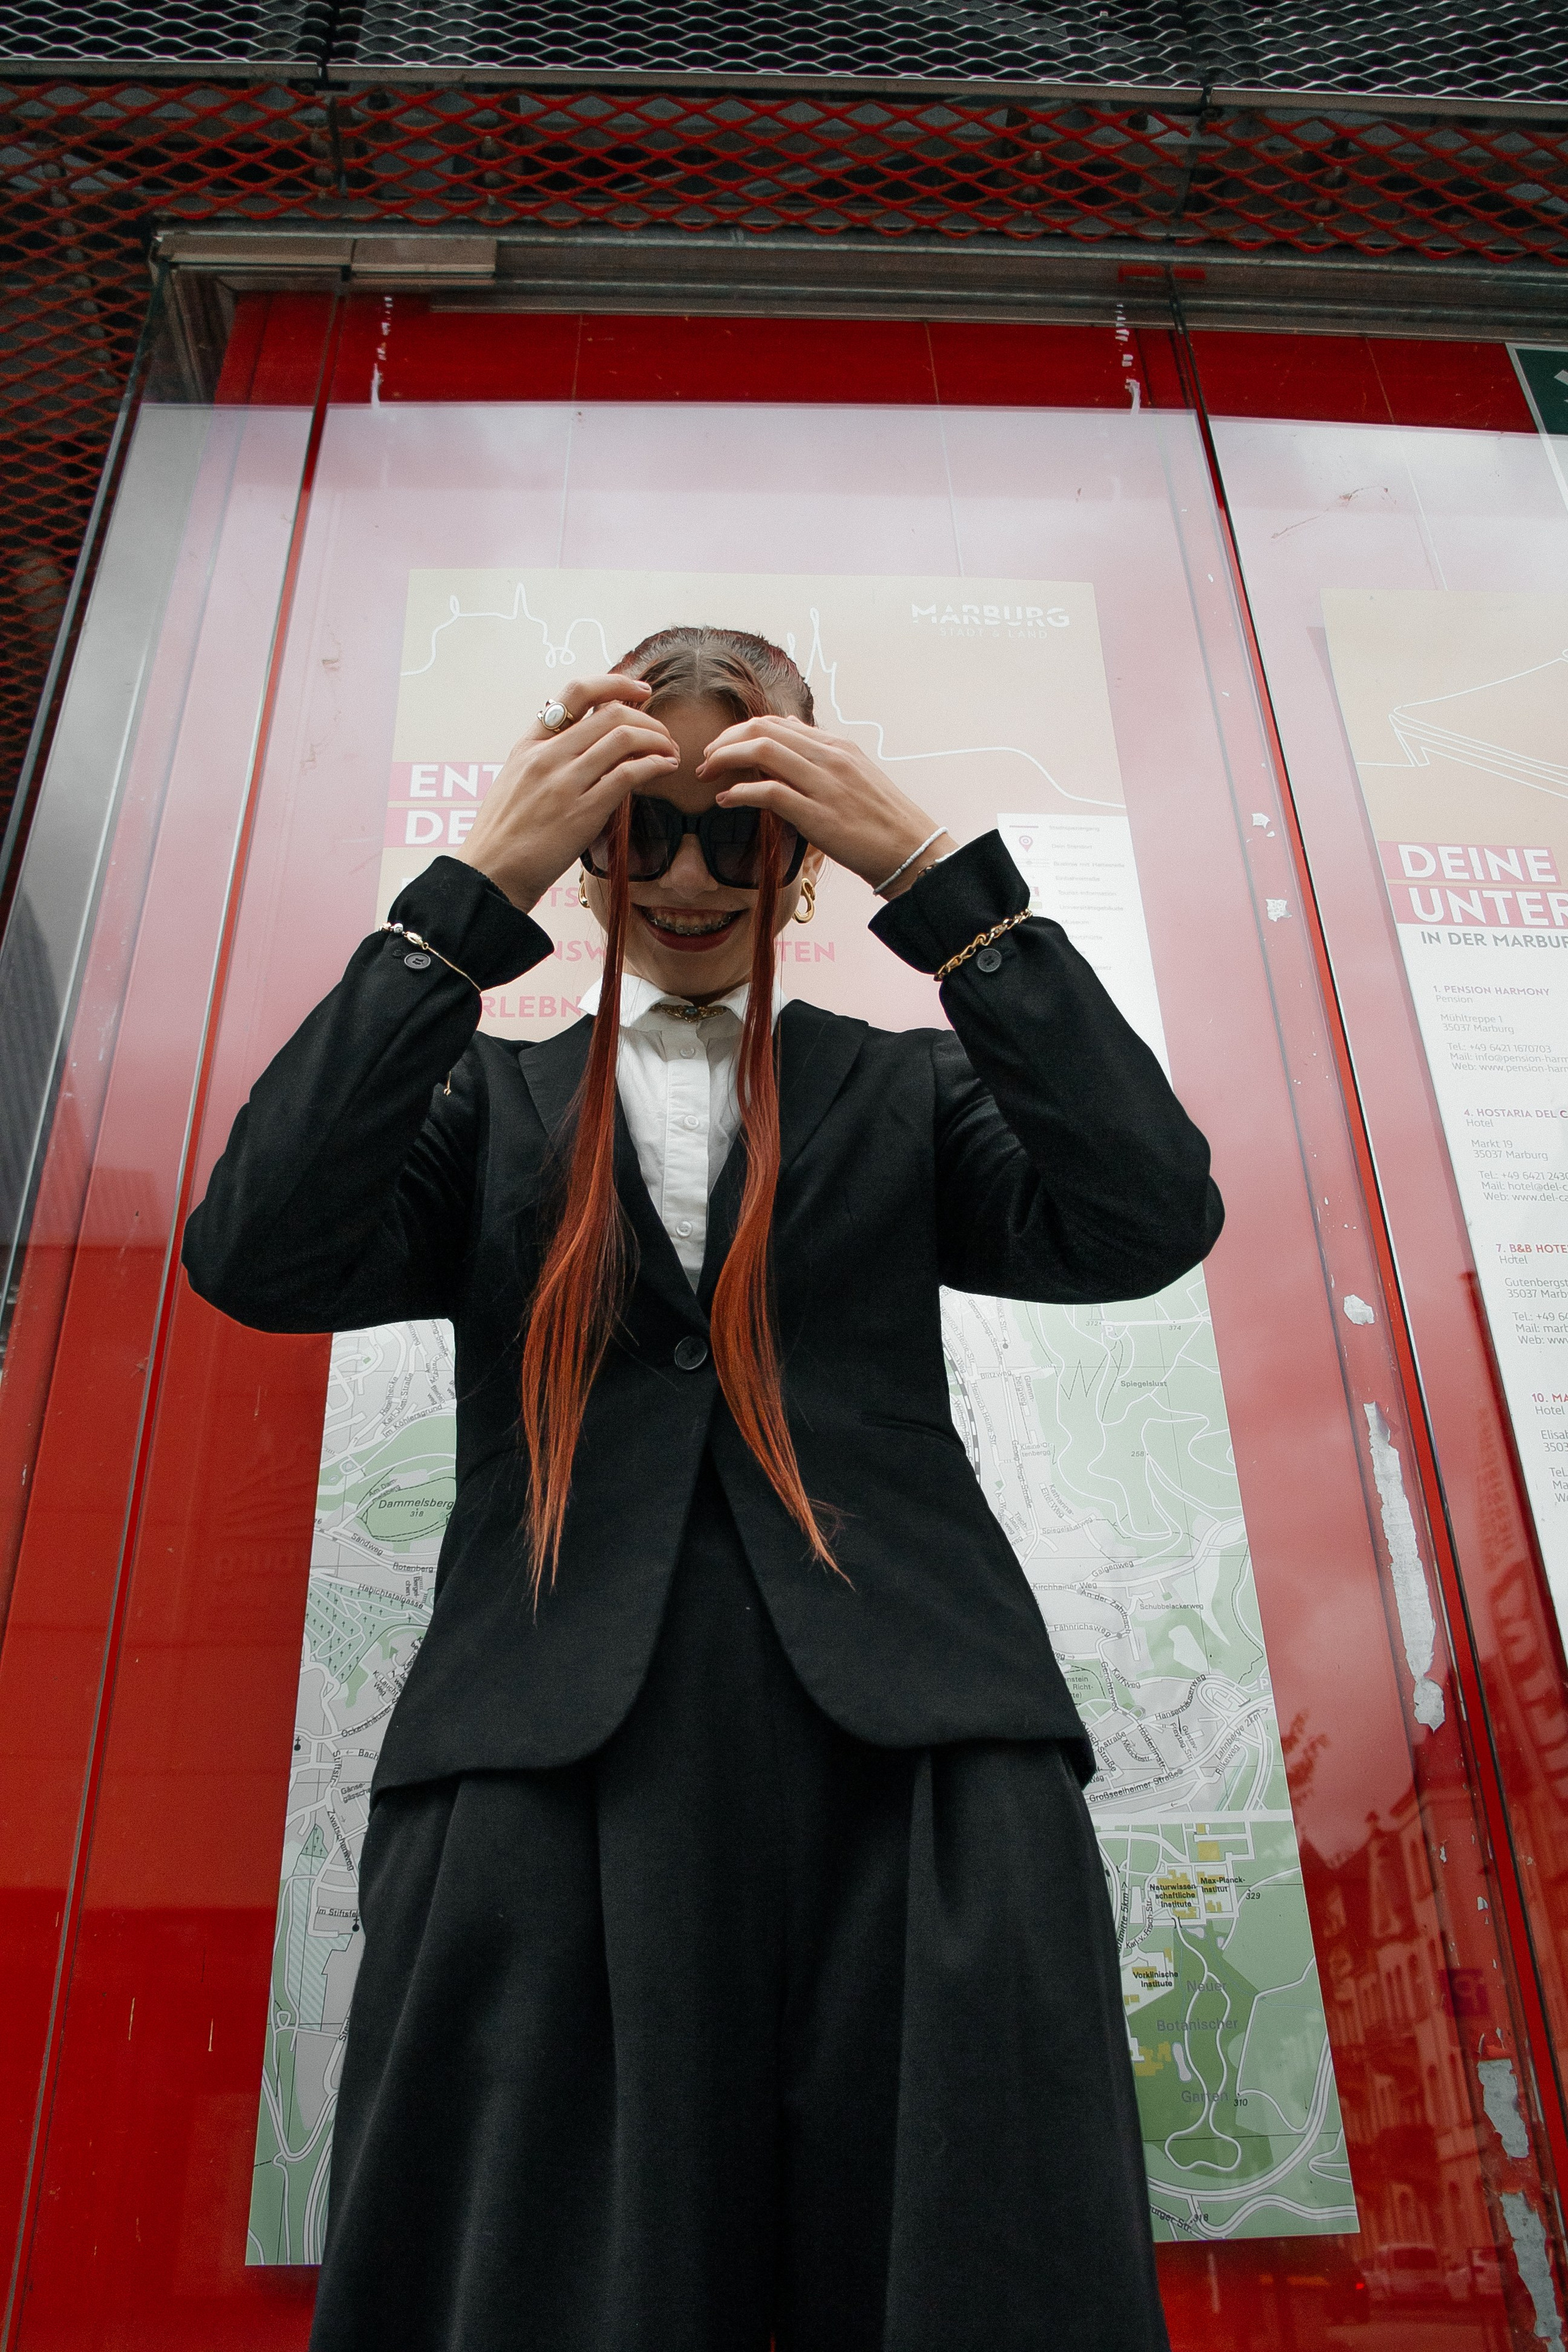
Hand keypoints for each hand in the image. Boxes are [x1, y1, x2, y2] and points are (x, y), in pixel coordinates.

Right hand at [452, 676, 678, 909]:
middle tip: (663, 735)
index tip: (640, 690)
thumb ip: (545, 760)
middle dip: (647, 718)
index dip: (615, 683)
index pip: (575, 692)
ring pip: (624, 737)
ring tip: (669, 752)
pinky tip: (665, 769)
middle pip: (610, 713)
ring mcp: (564, 782)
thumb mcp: (515, 782)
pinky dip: (655, 765)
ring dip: (657, 740)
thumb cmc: (503, 836)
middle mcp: (547, 756)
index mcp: (529, 745)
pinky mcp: (582, 812)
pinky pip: (628, 773)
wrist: (490, 875)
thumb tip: (584, 748)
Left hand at [698, 716, 954, 896]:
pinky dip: (739, 793)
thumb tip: (790, 730)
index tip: (723, 748)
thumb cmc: (879, 820)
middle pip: (762, 730)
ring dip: (724, 760)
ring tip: (707, 775)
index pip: (777, 723)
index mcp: (836, 746)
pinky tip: (725, 801)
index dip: (741, 732)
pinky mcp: (817, 815)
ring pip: (761, 752)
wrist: (909, 851)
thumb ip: (820, 754)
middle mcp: (829, 757)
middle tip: (705, 759)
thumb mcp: (854, 775)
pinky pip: (768, 792)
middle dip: (725, 741)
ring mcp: (823, 784)